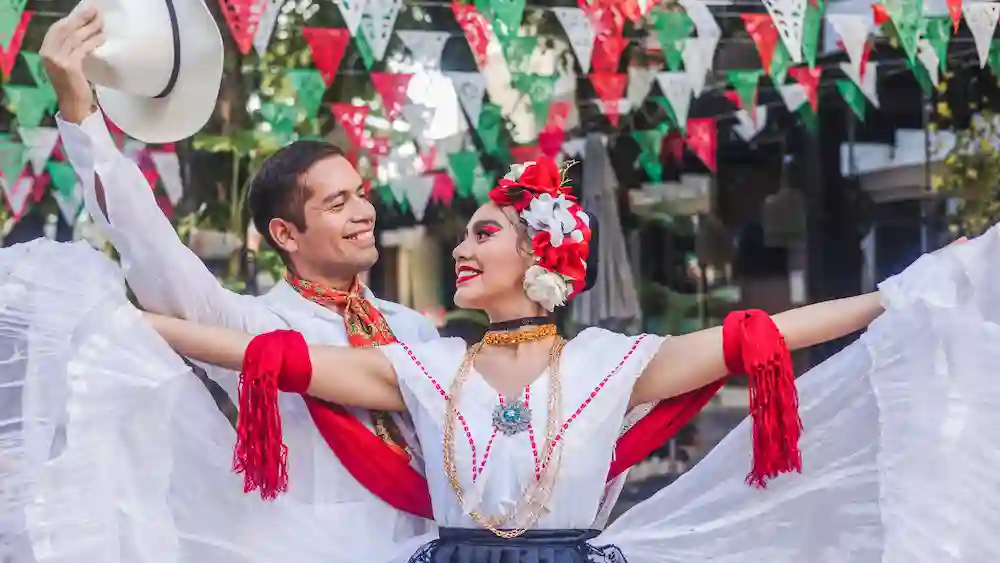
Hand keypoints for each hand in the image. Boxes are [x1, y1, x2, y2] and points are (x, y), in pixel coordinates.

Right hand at [40, 8, 104, 123]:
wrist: (73, 106)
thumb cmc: (72, 86)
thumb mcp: (65, 64)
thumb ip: (68, 50)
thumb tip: (82, 32)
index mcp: (45, 52)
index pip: (56, 30)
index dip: (70, 20)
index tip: (83, 15)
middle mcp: (48, 54)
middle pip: (66, 30)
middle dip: (82, 20)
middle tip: (95, 13)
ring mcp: (58, 60)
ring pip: (76, 38)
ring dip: (90, 28)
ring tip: (102, 23)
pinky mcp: (70, 66)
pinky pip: (83, 49)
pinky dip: (93, 42)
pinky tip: (102, 38)